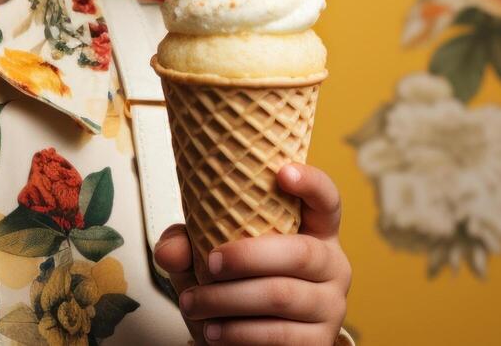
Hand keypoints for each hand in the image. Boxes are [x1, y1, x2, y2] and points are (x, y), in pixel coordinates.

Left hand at [153, 163, 350, 344]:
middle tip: (207, 263)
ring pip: (281, 296)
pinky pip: (280, 336)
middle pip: (300, 253)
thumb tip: (170, 250)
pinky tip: (214, 332)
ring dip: (228, 300)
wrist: (248, 341)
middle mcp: (331, 265)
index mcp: (313, 231)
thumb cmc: (234, 283)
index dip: (311, 183)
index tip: (282, 172)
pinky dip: (239, 333)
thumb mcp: (206, 255)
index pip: (326, 200)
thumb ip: (187, 242)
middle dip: (247, 257)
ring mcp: (330, 306)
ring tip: (193, 303)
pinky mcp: (319, 342)